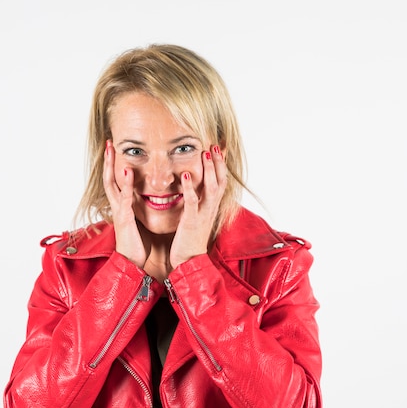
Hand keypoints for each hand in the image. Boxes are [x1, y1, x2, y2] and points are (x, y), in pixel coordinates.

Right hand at [103, 141, 147, 268]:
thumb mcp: (137, 221)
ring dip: (113, 168)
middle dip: (109, 161)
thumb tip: (144, 197)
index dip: (114, 166)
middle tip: (109, 144)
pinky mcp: (125, 219)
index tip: (114, 150)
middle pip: (109, 179)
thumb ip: (138, 208)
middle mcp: (117, 206)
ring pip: (113, 186)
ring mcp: (120, 212)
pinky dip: (126, 186)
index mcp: (121, 206)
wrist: (132, 263)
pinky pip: (125, 199)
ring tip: (113, 152)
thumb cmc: (137, 243)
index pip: (115, 181)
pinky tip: (127, 173)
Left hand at [169, 145, 226, 269]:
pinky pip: (192, 201)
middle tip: (215, 145)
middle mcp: (210, 209)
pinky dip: (190, 187)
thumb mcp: (197, 218)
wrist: (189, 263)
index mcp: (211, 207)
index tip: (220, 149)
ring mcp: (202, 214)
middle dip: (218, 162)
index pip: (221, 182)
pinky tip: (185, 174)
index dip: (221, 165)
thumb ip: (198, 204)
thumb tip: (196, 190)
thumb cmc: (190, 240)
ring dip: (208, 169)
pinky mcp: (191, 221)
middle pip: (220, 181)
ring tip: (205, 152)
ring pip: (211, 188)